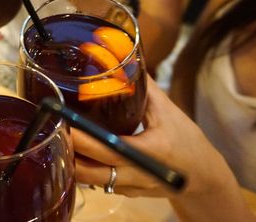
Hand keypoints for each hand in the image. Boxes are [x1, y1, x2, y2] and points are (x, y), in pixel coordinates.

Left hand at [72, 75, 229, 198]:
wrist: (203, 178)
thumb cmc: (187, 141)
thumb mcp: (169, 113)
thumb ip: (146, 90)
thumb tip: (125, 62)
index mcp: (148, 152)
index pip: (108, 148)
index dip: (82, 140)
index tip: (63, 123)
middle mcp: (137, 174)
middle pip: (91, 171)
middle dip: (68, 152)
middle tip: (52, 129)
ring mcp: (130, 187)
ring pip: (90, 181)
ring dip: (72, 163)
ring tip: (57, 140)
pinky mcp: (126, 194)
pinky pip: (98, 184)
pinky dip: (84, 170)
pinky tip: (74, 154)